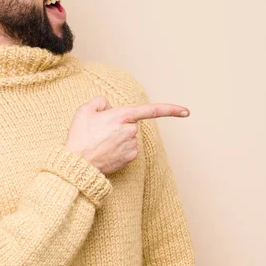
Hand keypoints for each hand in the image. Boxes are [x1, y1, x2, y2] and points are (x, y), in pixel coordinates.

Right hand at [66, 96, 188, 174]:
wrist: (78, 164)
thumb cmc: (79, 136)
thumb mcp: (84, 111)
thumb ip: (100, 102)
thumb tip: (109, 106)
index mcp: (122, 116)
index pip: (151, 110)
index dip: (171, 109)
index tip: (187, 112)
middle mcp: (131, 131)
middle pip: (130, 123)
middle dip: (118, 124)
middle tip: (99, 130)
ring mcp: (132, 146)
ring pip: (128, 136)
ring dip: (117, 137)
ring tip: (99, 142)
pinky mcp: (130, 158)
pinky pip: (127, 148)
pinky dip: (118, 148)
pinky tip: (105, 151)